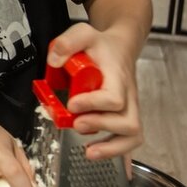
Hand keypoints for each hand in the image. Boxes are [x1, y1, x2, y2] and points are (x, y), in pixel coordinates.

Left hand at [47, 22, 142, 161]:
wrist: (119, 47)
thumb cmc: (101, 45)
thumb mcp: (83, 33)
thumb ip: (68, 42)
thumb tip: (54, 61)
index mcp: (117, 77)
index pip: (114, 98)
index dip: (94, 104)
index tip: (73, 103)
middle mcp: (128, 96)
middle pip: (128, 122)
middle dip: (102, 128)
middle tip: (78, 124)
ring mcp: (128, 109)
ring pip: (132, 135)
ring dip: (112, 147)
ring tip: (89, 151)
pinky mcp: (124, 117)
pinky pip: (129, 140)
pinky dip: (116, 151)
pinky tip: (96, 153)